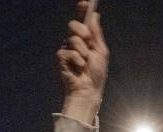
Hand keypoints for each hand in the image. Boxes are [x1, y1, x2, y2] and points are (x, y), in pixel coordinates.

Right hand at [58, 1, 108, 124]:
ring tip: (85, 63)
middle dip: (81, 31)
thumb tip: (95, 15)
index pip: (83, 20)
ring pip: (72, 39)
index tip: (85, 2)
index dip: (82, 10)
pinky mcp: (61, 59)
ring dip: (82, 51)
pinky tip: (79, 68)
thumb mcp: (101, 52)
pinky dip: (75, 60)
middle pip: (74, 25)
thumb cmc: (96, 74)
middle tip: (87, 40)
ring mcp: (67, 50)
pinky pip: (66, 52)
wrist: (89, 90)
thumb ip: (97, 34)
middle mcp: (76, 42)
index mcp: (87, 39)